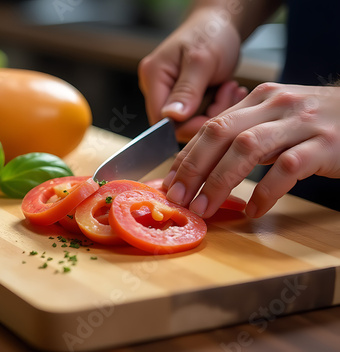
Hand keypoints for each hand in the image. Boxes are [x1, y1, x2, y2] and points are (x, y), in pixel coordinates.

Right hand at [138, 7, 246, 141]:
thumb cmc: (210, 34)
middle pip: (176, 124)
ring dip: (215, 111)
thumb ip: (186, 91)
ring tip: (229, 88)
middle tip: (227, 93)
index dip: (188, 125)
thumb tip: (171, 117)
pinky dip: (215, 108)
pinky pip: (196, 116)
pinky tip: (225, 91)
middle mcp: (155, 88)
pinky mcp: (181, 98)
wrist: (219, 23)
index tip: (216, 111)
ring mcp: (168, 94)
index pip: (161, 120)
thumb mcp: (202, 61)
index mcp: (153, 77)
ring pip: (189, 122)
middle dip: (206, 116)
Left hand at [163, 83, 339, 217]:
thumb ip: (243, 135)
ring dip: (219, 181)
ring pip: (247, 148)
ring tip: (205, 207)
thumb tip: (201, 165)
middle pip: (221, 133)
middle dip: (193, 168)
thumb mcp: (276, 120)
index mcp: (258, 98)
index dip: (186, 157)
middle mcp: (275, 104)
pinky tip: (254, 209)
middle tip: (178, 198)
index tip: (170, 183)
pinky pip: (287, 168)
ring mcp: (301, 122)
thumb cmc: (316, 123)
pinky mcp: (324, 144)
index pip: (211, 127)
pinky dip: (265, 191)